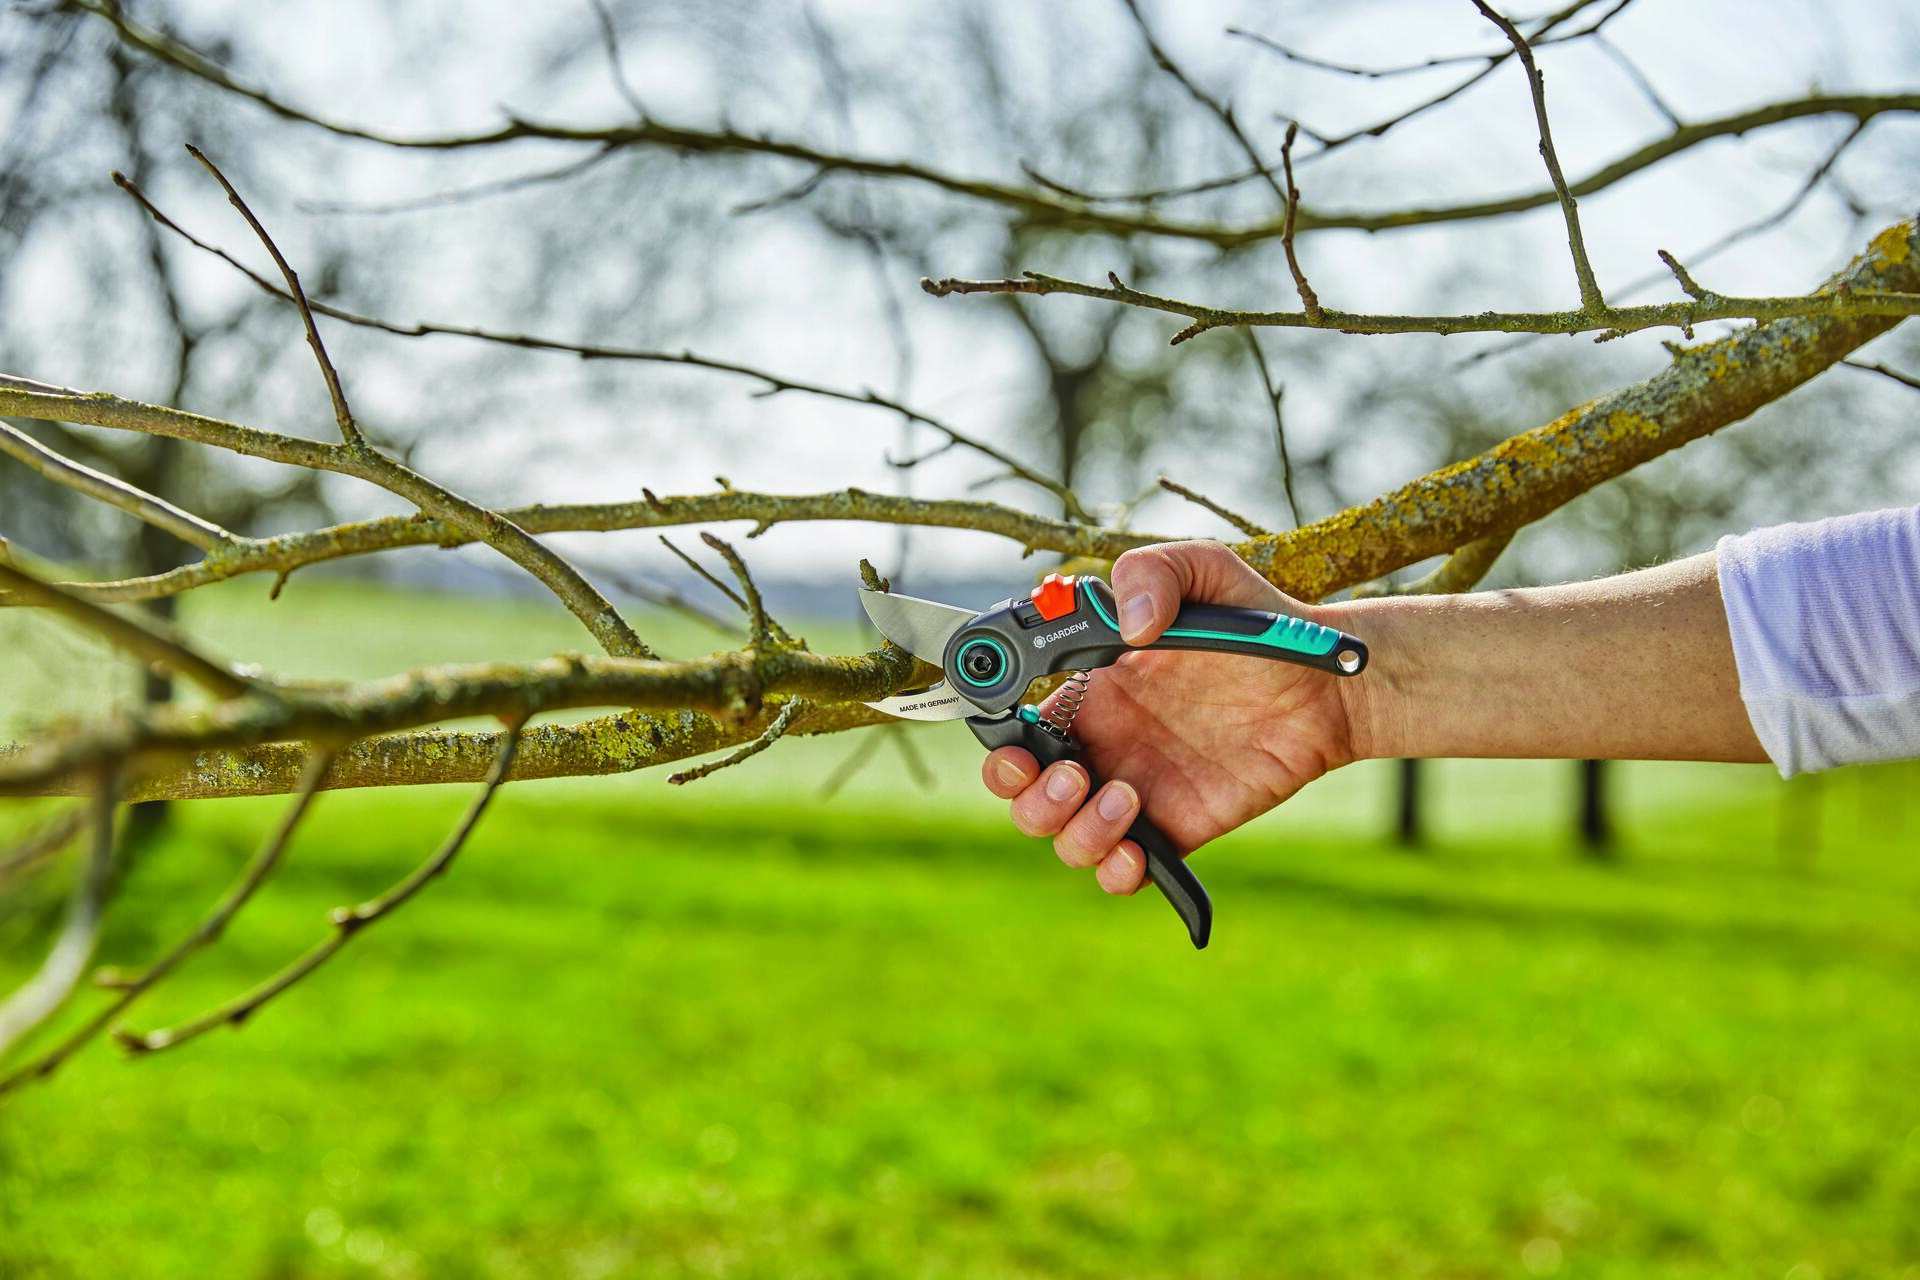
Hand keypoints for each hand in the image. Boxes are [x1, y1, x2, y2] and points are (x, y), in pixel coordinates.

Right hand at [980, 541, 1358, 895]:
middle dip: (1025, 793)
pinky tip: (1137, 851)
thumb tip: (1128, 629)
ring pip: (1063, 837)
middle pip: (1021, 792)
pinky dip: (1114, 873)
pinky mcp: (1176, 830)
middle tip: (1073, 773)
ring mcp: (1136, 791)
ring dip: (1074, 829)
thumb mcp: (1204, 571)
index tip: (1012, 736)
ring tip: (1125, 799)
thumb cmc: (1259, 623)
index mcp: (1091, 691)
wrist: (1327, 684)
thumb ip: (1153, 573)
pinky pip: (1121, 873)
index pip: (1013, 723)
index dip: (998, 738)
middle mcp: (1104, 745)